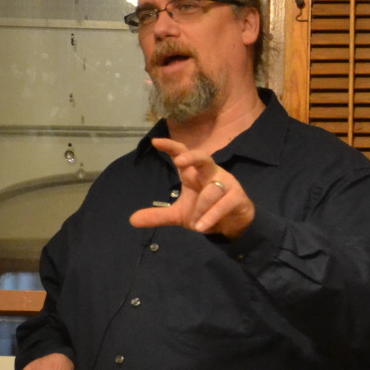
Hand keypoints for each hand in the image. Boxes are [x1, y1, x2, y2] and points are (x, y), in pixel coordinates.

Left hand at [129, 137, 255, 238]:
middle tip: (178, 162)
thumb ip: (158, 216)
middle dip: (191, 157)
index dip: (171, 147)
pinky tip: (202, 227)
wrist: (232, 225)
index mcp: (194, 173)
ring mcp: (226, 183)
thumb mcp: (179, 215)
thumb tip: (131, 220)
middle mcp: (210, 173)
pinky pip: (223, 203)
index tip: (155, 142)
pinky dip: (212, 216)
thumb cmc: (206, 212)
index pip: (182, 154)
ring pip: (212, 189)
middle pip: (202, 157)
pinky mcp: (237, 196)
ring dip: (202, 207)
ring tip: (195, 224)